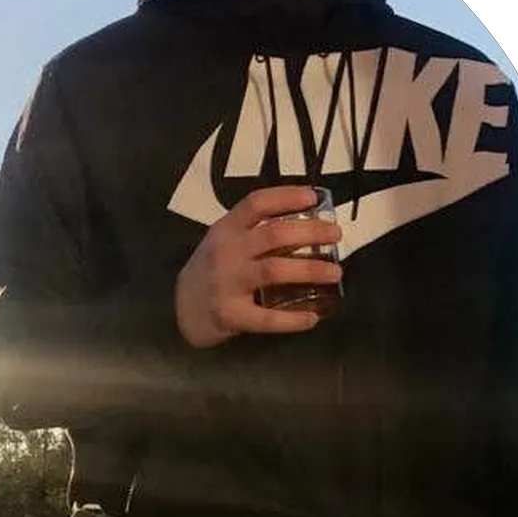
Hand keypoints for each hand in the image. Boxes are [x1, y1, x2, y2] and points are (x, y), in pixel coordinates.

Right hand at [174, 186, 343, 348]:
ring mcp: (226, 283)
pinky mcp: (230, 314)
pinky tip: (313, 318)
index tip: (314, 197)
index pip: (256, 204)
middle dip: (311, 232)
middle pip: (273, 234)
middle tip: (336, 235)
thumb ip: (254, 232)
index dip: (286, 196)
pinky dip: (292, 320)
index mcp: (225, 230)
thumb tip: (308, 224)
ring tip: (336, 272)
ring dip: (310, 269)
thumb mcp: (224, 242)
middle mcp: (225, 253)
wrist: (181, 308)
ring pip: (274, 271)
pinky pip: (266, 318)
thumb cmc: (212, 270)